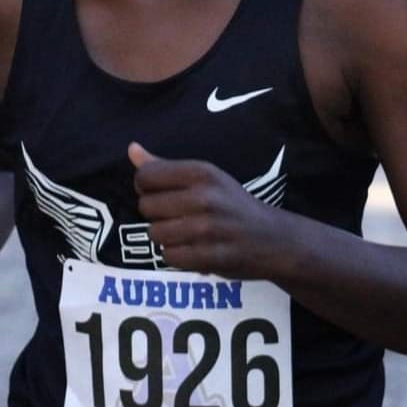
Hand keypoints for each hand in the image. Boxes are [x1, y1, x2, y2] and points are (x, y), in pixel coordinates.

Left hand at [130, 142, 277, 278]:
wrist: (274, 239)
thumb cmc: (233, 204)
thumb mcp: (207, 177)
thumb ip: (165, 166)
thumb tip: (132, 150)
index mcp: (202, 173)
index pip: (146, 176)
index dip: (145, 186)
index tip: (159, 192)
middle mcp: (204, 198)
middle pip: (146, 206)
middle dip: (156, 213)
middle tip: (176, 215)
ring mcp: (207, 229)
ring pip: (155, 233)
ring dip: (165, 236)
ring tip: (184, 233)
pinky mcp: (210, 257)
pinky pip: (169, 257)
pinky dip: (177, 255)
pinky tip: (192, 249)